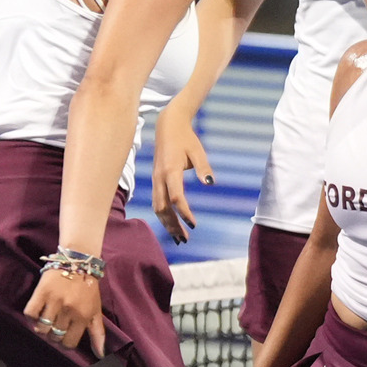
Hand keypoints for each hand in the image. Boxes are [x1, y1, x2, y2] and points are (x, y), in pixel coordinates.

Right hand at [23, 268, 105, 355]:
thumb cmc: (88, 289)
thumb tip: (100, 356)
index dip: (64, 342)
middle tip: (54, 326)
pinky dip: (31, 317)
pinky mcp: (41, 292)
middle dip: (53, 335)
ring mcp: (55, 301)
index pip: (69, 342)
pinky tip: (37, 313)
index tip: (63, 336)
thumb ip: (98, 334)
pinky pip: (30, 313)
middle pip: (54, 336)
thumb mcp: (96, 311)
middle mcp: (69, 310)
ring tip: (45, 320)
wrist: (78, 262)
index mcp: (84, 316)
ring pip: (41, 328)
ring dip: (41, 328)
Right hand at [151, 112, 212, 244]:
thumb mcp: (198, 151)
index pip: (176, 197)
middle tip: (185, 240)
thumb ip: (204, 167)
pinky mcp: (156, 180)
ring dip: (167, 223)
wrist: (168, 126)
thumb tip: (210, 183)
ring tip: (180, 238)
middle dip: (173, 225)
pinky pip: (157, 202)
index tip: (194, 224)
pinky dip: (164, 215)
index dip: (184, 212)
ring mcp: (156, 179)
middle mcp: (159, 177)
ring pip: (157, 207)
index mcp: (170, 170)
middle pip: (163, 208)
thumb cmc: (186, 138)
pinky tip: (173, 224)